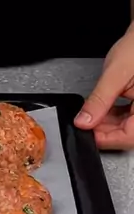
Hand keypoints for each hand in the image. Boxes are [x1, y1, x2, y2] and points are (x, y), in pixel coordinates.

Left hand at [74, 24, 133, 148]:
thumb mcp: (114, 75)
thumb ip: (98, 101)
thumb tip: (84, 121)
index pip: (130, 135)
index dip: (107, 138)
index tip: (88, 133)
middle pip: (128, 134)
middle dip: (105, 131)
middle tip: (85, 123)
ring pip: (127, 128)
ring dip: (108, 125)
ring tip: (92, 115)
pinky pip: (128, 119)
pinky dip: (113, 118)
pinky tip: (102, 111)